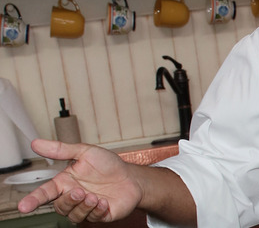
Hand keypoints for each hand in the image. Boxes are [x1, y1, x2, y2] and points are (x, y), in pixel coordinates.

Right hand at [17, 139, 141, 222]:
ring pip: (74, 215)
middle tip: (80, 191)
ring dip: (83, 206)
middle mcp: (74, 197)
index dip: (34, 200)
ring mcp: (86, 208)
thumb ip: (61, 150)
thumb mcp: (85, 152)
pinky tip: (104, 202)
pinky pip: (92, 218)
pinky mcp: (100, 215)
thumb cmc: (108, 165)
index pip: (46, 193)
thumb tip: (36, 143)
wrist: (131, 176)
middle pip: (60, 206)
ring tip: (95, 196)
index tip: (24, 206)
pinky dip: (97, 211)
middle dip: (68, 200)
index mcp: (66, 183)